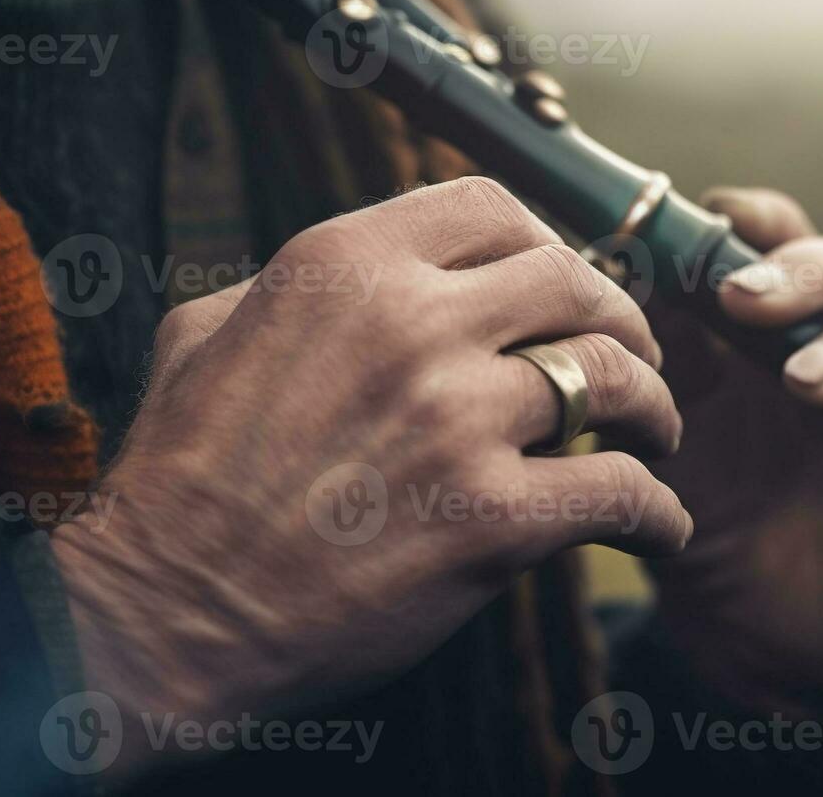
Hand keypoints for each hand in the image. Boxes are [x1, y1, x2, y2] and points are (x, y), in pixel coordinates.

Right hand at [49, 178, 690, 752]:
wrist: (163, 614)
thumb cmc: (175, 478)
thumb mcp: (204, 334)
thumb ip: (291, 285)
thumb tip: (368, 277)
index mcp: (344, 265)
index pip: (490, 208)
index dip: (545, 242)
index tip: (562, 285)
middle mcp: (411, 323)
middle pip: (574, 281)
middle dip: (619, 315)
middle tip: (632, 354)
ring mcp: (457, 418)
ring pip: (614, 377)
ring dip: (652, 404)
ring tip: (655, 431)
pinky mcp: (492, 519)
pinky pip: (621, 492)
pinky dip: (655, 511)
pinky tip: (659, 524)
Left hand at [645, 186, 822, 717]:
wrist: (760, 643)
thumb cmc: (709, 525)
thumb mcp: (661, 446)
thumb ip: (649, 367)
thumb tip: (611, 274)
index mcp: (768, 326)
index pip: (770, 238)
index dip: (748, 218)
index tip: (710, 216)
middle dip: (796, 277)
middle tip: (742, 305)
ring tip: (805, 385)